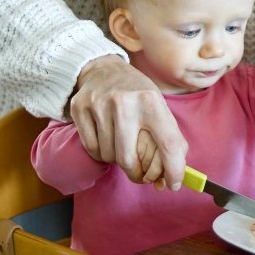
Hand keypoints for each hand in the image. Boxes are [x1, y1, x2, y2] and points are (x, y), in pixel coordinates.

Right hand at [70, 55, 187, 189]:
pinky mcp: (80, 108)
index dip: (174, 170)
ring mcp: (99, 105)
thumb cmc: (137, 94)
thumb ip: (170, 139)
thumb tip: (170, 178)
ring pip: (108, 156)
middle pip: (129, 159)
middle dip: (137, 174)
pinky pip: (92, 149)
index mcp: (151, 101)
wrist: (103, 69)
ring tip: (122, 147)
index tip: (173, 184)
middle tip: (141, 175)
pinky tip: (107, 141)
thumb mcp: (160, 107)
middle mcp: (125, 102)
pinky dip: (101, 153)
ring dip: (117, 160)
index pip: (168, 144)